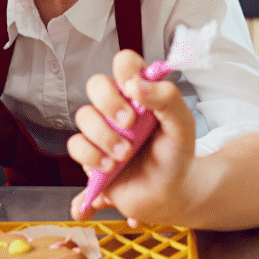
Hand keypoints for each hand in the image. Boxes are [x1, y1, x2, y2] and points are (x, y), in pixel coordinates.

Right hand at [67, 50, 196, 225]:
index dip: (125, 69)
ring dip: (105, 138)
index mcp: (140, 93)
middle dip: (109, 103)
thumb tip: (137, 84)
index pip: (125, 63)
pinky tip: (110, 170)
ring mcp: (102, 130)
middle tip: (130, 125)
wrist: (169, 195)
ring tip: (125, 156)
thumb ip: (168, 99)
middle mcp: (117, 107)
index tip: (134, 88)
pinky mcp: (90, 154)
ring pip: (83, 117)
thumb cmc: (176, 155)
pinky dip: (92, 159)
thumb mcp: (183, 126)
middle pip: (95, 84)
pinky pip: (76, 146)